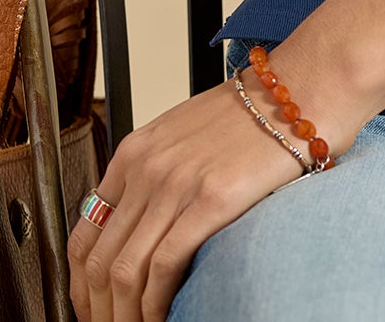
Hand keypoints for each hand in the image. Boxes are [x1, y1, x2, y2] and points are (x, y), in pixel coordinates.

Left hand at [66, 53, 355, 321]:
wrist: (303, 85)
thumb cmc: (255, 111)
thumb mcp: (186, 134)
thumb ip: (157, 173)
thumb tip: (142, 228)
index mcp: (135, 152)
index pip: (84, 234)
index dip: (81, 285)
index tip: (93, 307)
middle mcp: (147, 167)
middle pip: (99, 261)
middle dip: (100, 309)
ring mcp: (176, 183)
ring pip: (125, 271)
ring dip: (125, 315)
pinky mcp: (211, 199)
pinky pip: (165, 266)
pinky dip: (157, 304)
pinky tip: (165, 316)